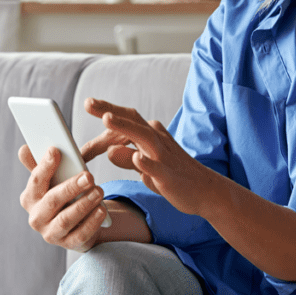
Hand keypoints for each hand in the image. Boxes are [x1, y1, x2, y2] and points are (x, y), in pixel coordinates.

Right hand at [18, 145, 109, 251]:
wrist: (76, 224)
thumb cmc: (63, 195)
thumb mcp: (53, 180)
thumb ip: (41, 165)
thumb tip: (24, 149)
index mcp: (30, 198)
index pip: (36, 181)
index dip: (45, 166)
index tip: (56, 150)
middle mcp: (36, 218)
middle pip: (52, 201)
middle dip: (71, 187)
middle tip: (89, 176)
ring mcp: (51, 233)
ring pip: (65, 220)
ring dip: (83, 204)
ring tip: (99, 191)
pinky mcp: (68, 244)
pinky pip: (80, 234)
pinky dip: (92, 222)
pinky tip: (102, 210)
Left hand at [81, 98, 217, 216]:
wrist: (206, 191)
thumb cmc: (174, 177)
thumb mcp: (146, 167)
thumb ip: (127, 158)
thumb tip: (109, 151)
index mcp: (151, 135)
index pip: (127, 119)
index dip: (107, 111)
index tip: (89, 103)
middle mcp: (157, 140)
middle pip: (132, 121)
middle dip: (110, 110)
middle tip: (89, 103)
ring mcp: (164, 156)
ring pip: (143, 137)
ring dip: (125, 127)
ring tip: (106, 119)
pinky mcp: (169, 175)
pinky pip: (156, 167)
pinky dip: (146, 162)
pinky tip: (136, 158)